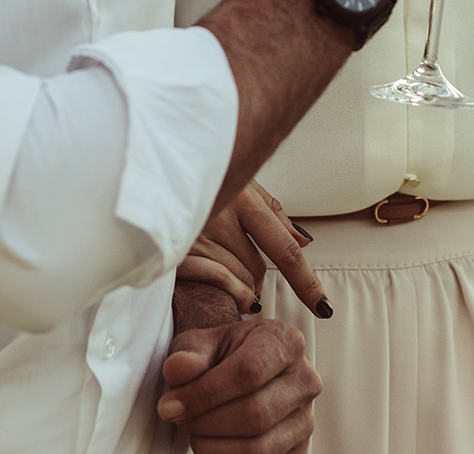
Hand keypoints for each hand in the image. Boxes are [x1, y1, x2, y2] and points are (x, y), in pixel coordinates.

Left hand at [157, 318, 318, 453]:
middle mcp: (304, 380)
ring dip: (214, 447)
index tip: (170, 404)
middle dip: (206, 422)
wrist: (243, 369)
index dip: (204, 393)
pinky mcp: (299, 449)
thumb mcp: (203, 342)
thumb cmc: (225, 354)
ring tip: (195, 431)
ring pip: (259, 447)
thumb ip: (189, 353)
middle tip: (180, 418)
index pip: (248, 372)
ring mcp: (305, 418)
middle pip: (254, 413)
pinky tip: (213, 444)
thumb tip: (178, 369)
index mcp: (285, 342)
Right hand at [176, 182, 324, 316]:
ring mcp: (196, 234)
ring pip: (237, 279)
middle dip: (254, 275)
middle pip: (257, 268)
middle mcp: (220, 214)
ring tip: (220, 266)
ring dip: (237, 284)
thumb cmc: (200, 178)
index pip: (284, 249)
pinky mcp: (174, 252)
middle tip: (236, 261)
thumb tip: (303, 242)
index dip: (306, 282)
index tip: (322, 306)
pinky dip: (224, 290)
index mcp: (242, 197)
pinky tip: (221, 287)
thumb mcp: (241, 186)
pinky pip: (214, 283)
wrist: (151, 168)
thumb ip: (273, 215)